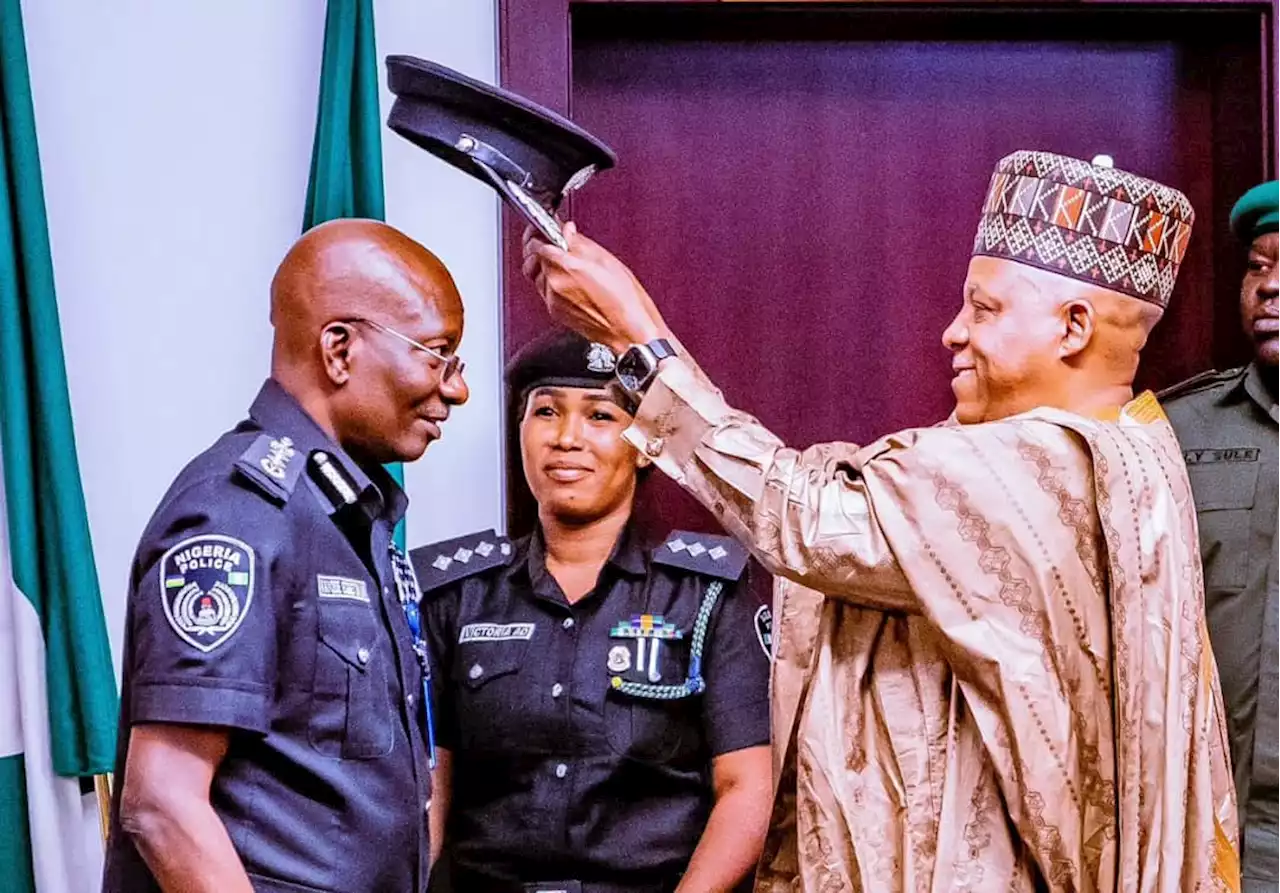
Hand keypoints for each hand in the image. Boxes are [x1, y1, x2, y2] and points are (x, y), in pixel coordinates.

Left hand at [522, 222, 670, 353]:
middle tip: (549, 242)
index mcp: (566, 266)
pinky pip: (544, 290)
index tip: (545, 229)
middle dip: (537, 248)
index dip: (539, 232)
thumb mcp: (605, 259)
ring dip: (543, 265)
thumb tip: (566, 231)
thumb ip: (579, 242)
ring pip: (535, 275)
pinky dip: (550, 281)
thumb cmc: (624, 298)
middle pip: (531, 259)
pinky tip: (567, 279)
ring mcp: (552, 299)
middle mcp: (554, 283)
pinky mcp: (555, 311)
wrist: (628, 330)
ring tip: (561, 262)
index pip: (536, 242)